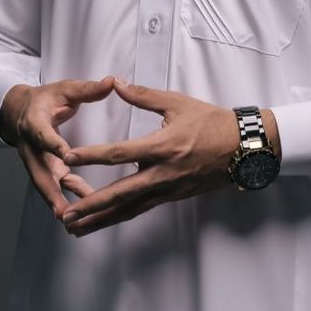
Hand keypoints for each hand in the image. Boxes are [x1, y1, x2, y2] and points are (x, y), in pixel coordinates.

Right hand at [0, 76, 115, 219]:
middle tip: (62, 208)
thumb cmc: (46, 99)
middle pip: (38, 171)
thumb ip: (88, 89)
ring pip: (45, 184)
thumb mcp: (65, 89)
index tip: (65, 154)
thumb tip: (112, 82)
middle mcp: (31, 145)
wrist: (18, 111)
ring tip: (72, 219)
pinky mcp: (43, 169)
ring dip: (57, 201)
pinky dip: (65, 198)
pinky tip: (84, 208)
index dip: (53, 144)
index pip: (43, 134)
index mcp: (34, 122)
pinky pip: (53, 186)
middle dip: (50, 190)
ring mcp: (35, 161)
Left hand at [60, 78, 278, 236]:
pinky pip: (142, 209)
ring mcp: (168, 189)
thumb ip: (143, 95)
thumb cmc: (213, 123)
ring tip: (76, 228)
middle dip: (91, 205)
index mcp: (162, 147)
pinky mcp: (173, 196)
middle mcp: (162, 173)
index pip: (120, 154)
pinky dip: (120, 216)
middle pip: (121, 193)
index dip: (92, 156)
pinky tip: (105, 221)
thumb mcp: (178, 103)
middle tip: (66, 215)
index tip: (68, 158)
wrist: (244, 148)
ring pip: (130, 209)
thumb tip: (116, 83)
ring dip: (101, 219)